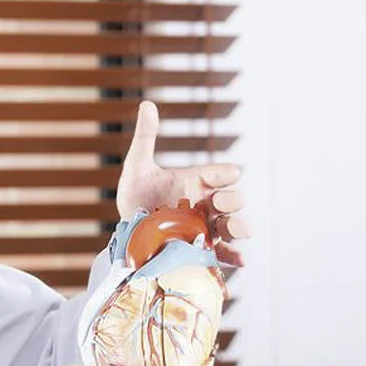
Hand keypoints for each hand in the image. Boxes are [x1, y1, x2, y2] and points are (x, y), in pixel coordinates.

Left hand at [116, 100, 249, 265]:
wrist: (126, 231)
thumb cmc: (135, 195)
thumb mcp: (137, 166)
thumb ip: (146, 137)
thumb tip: (147, 104)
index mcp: (197, 180)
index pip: (220, 173)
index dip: (224, 174)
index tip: (222, 176)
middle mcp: (206, 203)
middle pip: (232, 199)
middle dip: (231, 201)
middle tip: (218, 203)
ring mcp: (206, 226)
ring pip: (231, 226)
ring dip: (238, 228)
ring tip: (237, 231)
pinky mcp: (202, 248)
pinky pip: (223, 253)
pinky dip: (234, 257)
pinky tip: (239, 260)